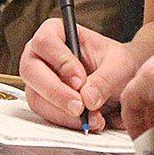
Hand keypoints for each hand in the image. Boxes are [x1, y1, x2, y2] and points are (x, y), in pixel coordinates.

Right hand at [19, 18, 139, 131]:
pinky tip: (87, 122)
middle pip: (32, 71)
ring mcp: (38, 80)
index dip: (61, 61)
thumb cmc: (116, 63)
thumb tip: (88, 98)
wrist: (121, 81)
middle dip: (56, 92)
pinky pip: (46, 114)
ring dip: (63, 112)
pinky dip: (66, 121)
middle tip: (79, 107)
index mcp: (56, 32)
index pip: (46, 42)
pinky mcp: (43, 101)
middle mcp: (40, 55)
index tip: (80, 80)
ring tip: (92, 117)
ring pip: (36, 97)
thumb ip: (105, 78)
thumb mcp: (119, 65)